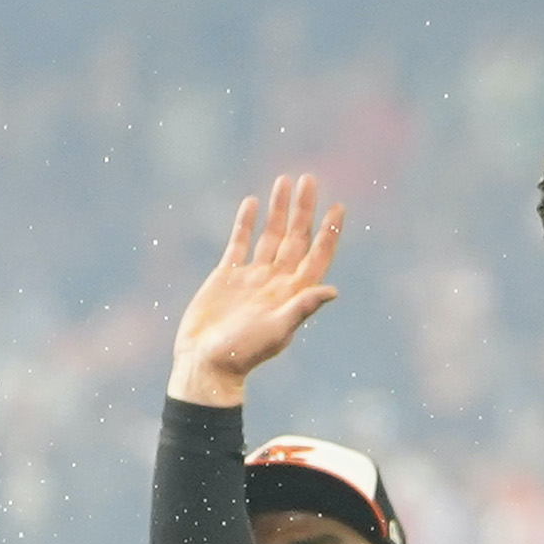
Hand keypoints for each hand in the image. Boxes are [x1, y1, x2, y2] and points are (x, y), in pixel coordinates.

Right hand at [168, 173, 343, 407]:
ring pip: (270, 235)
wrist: (204, 364)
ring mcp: (252, 278)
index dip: (328, 232)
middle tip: (310, 179)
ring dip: (278, 210)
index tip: (338, 206)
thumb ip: (302, 308)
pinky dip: (246, 224)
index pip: (316, 256)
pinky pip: (239, 243)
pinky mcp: (227, 277)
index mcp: (292, 293)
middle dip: (304, 209)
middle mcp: (275, 282)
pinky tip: (252, 203)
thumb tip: (333, 291)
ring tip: (284, 181)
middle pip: (295, 238)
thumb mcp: (276, 331)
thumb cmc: (242, 354)